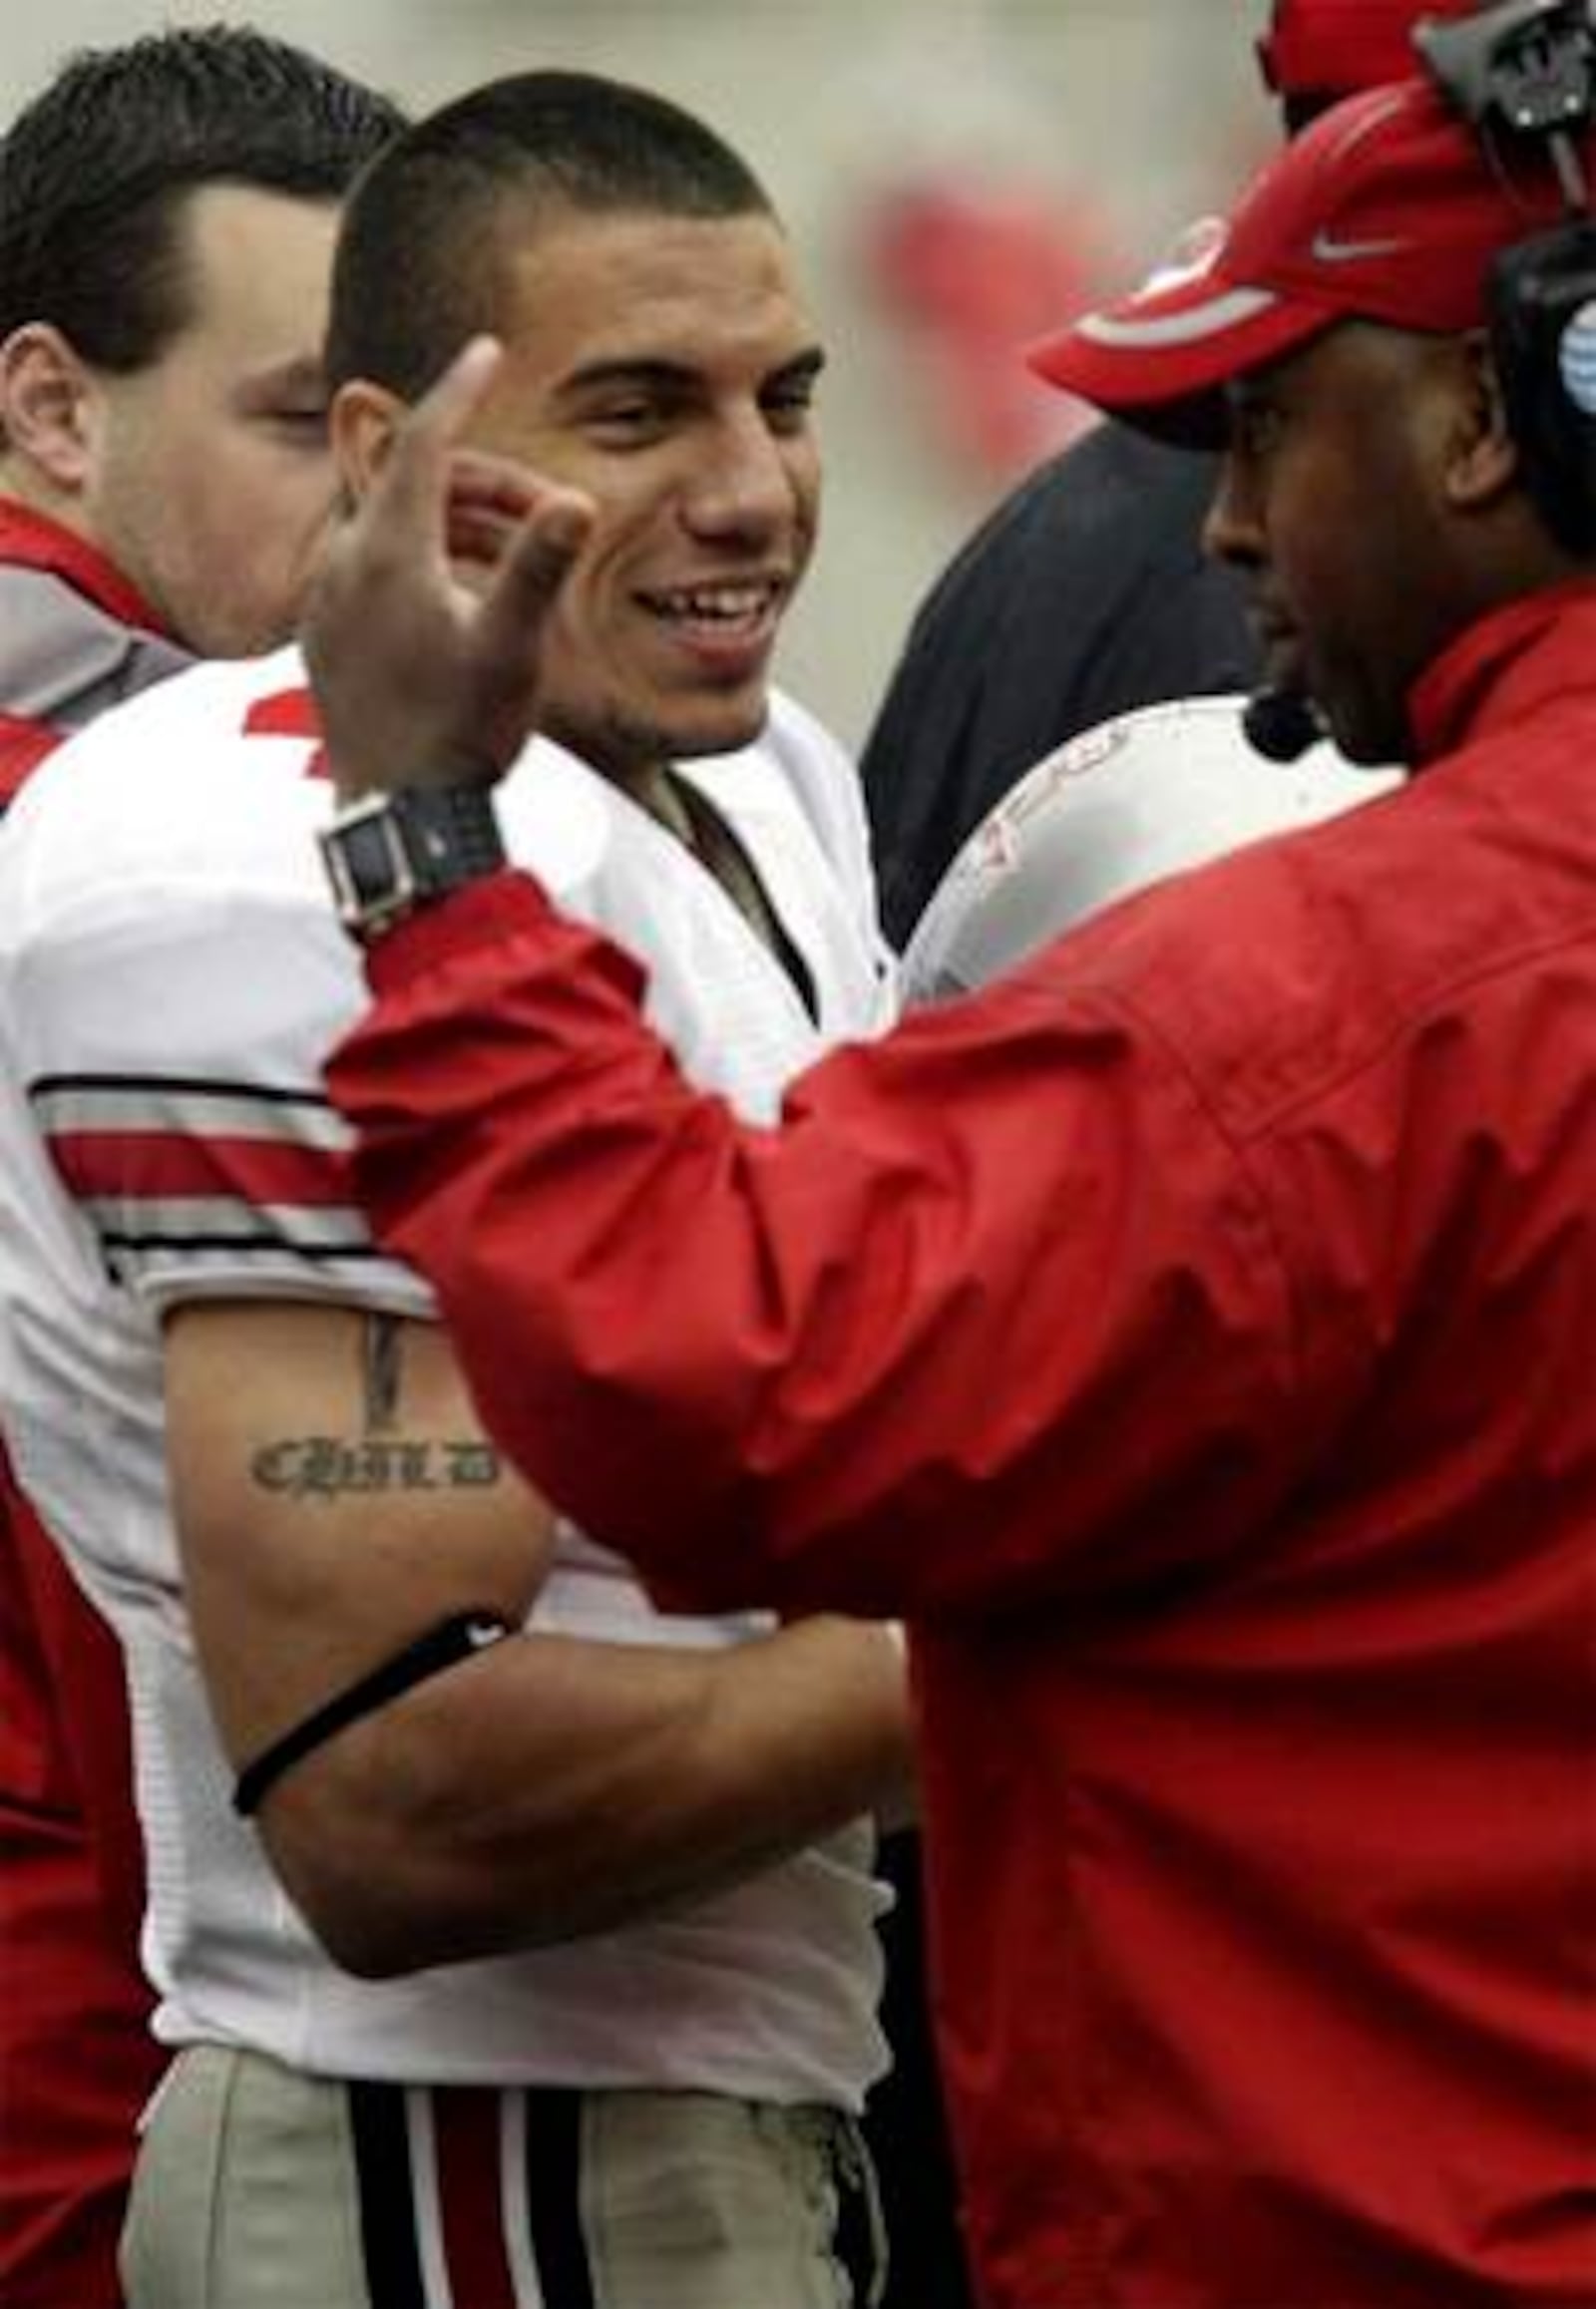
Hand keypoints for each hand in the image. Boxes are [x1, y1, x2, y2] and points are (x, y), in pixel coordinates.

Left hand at [303, 337, 594, 799]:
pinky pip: (369, 566)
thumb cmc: (459, 735)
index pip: (424, 440)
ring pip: (388, 524)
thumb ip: (538, 566)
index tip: (486, 348)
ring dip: (453, 522)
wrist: (399, 817)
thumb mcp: (511, 648)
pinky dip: (420, 556)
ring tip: (514, 554)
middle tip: (543, 507)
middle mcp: (342, 564)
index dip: (459, 388)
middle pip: (409, 482)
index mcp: (386, 552)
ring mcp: (325, 602)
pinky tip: (462, 594)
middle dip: (479, 478)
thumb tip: (575, 499)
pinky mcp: (323, 637)